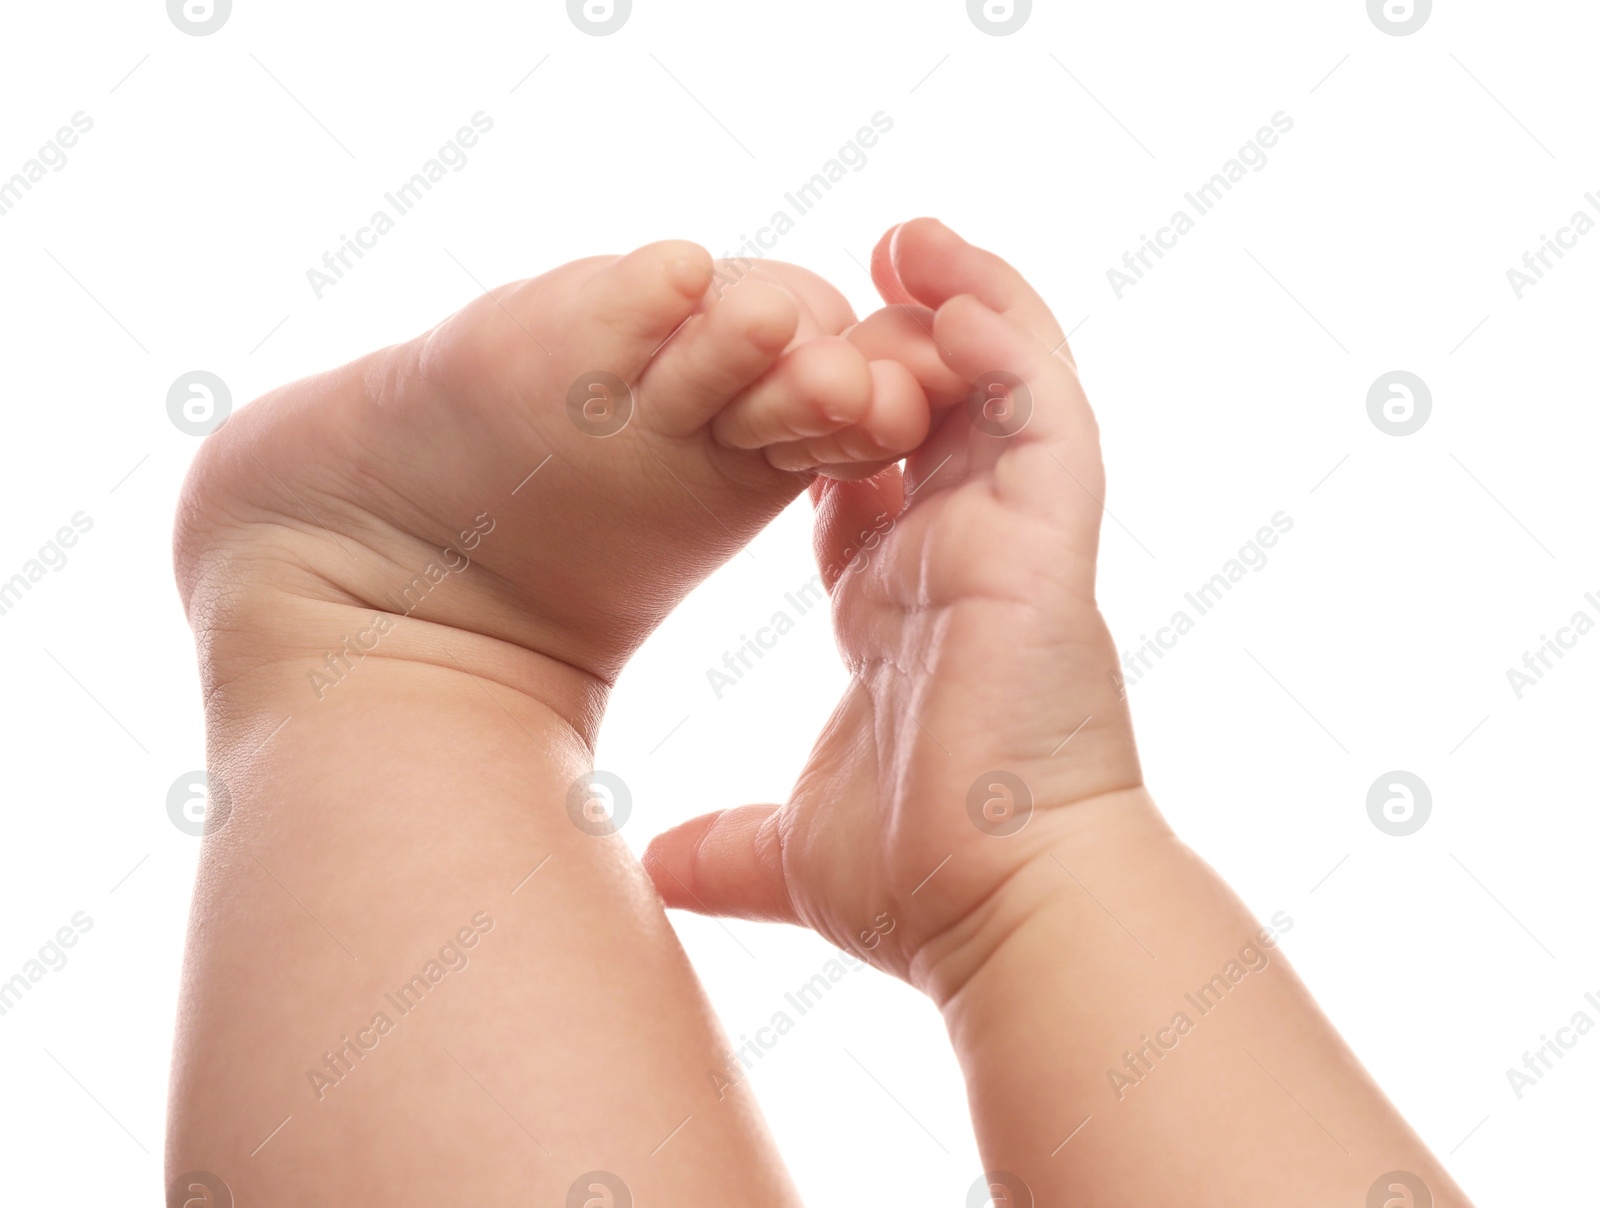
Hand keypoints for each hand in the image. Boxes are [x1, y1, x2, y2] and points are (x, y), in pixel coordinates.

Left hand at [646, 220, 1146, 994]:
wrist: (1007, 911)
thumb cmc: (923, 887)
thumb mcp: (795, 847)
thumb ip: (728, 845)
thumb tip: (653, 867)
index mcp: (908, 618)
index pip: (867, 498)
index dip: (823, 442)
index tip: (768, 401)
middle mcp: (965, 566)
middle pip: (932, 426)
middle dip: (888, 354)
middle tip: (843, 279)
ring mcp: (1014, 543)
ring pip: (996, 394)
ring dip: (954, 310)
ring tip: (898, 237)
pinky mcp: (1049, 535)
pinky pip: (1037, 403)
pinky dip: (1003, 333)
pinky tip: (942, 277)